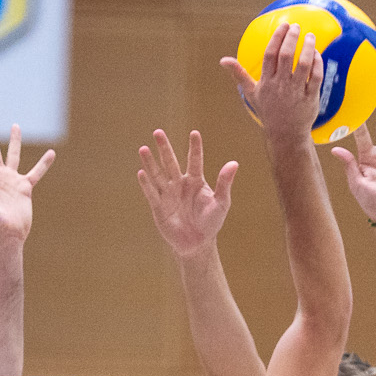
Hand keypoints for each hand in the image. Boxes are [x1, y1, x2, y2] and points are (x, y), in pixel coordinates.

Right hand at [137, 129, 236, 259]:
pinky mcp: (159, 207)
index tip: (195, 133)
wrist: (198, 244)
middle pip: (170, 163)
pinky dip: (146, 184)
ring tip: (143, 149)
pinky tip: (141, 173)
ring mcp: (168, 195)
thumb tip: (234, 163)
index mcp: (195, 181)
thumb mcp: (221, 203)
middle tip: (158, 132)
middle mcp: (179, 184)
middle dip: (164, 148)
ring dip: (150, 163)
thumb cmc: (211, 222)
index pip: (194, 160)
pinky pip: (152, 194)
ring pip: (158, 175)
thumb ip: (225, 183)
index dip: (195, 147)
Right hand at [221, 22, 322, 145]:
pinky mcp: (310, 98)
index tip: (284, 25)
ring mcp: (296, 92)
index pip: (270, 54)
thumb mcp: (251, 93)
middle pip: (286, 56)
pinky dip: (317, 64)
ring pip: (303, 64)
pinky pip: (315, 77)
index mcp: (266, 82)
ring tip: (310, 36)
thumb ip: (239, 74)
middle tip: (296, 27)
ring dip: (308, 47)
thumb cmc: (268, 111)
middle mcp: (280, 86)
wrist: (285, 135)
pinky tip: (316, 54)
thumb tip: (223, 60)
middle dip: (292, 38)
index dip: (277, 37)